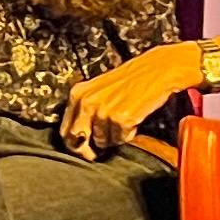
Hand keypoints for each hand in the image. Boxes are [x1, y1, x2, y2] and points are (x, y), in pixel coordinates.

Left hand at [59, 47, 194, 156]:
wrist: (155, 70)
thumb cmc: (129, 80)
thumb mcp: (98, 91)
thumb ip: (84, 111)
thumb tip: (78, 139)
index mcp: (78, 94)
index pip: (64, 130)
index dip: (74, 144)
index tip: (84, 147)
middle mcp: (87, 103)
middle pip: (77, 140)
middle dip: (88, 148)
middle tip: (101, 145)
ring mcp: (103, 112)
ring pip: (102, 142)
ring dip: (113, 137)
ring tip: (123, 120)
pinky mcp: (121, 119)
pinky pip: (120, 139)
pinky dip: (127, 134)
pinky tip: (133, 119)